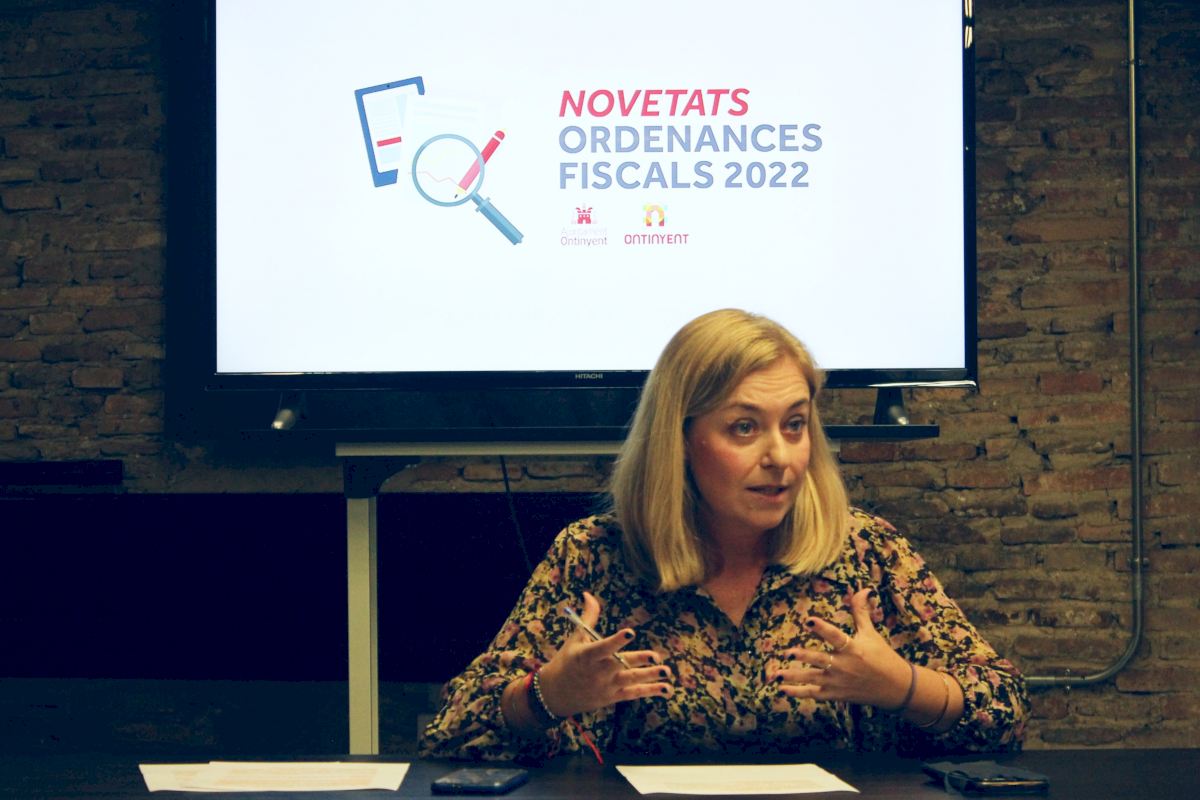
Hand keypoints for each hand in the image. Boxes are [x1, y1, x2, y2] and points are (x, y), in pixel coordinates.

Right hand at [537, 591, 672, 716]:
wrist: (555, 694)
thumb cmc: (567, 661)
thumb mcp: (575, 638)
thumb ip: (588, 617)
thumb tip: (589, 594)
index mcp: (586, 655)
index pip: (603, 647)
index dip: (616, 641)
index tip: (630, 632)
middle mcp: (597, 672)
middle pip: (620, 665)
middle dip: (638, 660)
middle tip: (655, 656)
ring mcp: (606, 686)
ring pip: (630, 681)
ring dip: (650, 676)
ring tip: (666, 671)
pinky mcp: (612, 697)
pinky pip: (633, 694)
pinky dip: (649, 691)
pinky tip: (666, 689)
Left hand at [769, 587, 910, 709]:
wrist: (896, 688)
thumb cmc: (882, 656)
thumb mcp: (871, 633)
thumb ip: (860, 612)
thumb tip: (862, 589)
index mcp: (853, 648)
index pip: (836, 636)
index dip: (822, 628)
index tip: (808, 621)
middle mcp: (844, 665)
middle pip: (820, 660)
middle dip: (803, 657)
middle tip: (787, 652)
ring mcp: (839, 682)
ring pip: (813, 679)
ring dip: (794, 676)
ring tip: (776, 674)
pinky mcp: (836, 694)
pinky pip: (814, 693)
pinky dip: (798, 693)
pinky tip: (782, 689)